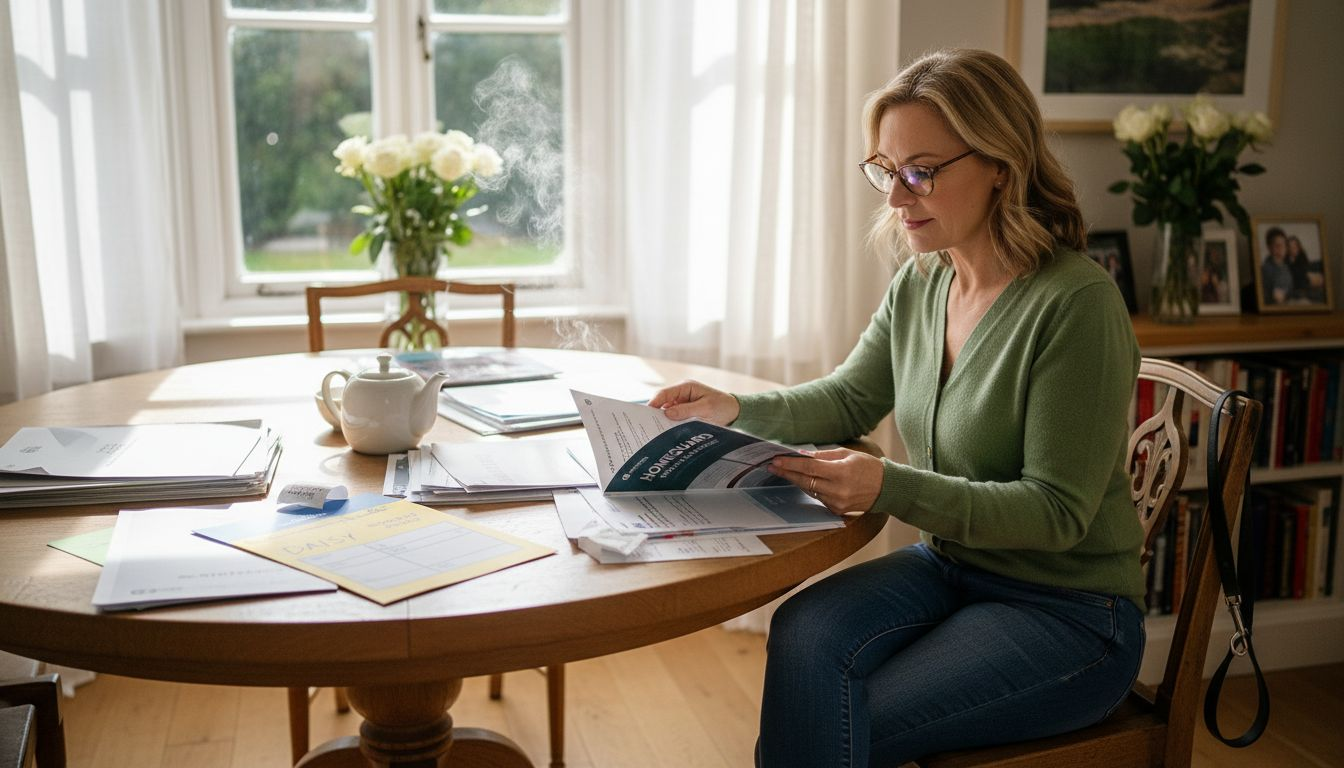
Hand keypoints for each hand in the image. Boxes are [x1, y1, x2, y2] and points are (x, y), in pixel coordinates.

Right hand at [647, 379, 740, 424]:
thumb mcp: (705, 408)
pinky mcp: (685, 412)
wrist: (735, 412)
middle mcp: (682, 394)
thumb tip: (666, 413)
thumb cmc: (723, 406)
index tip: (645, 414)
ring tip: (654, 432)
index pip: (664, 393)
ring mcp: (683, 403)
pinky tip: (666, 433)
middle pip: (663, 402)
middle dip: (655, 413)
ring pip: (667, 411)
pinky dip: (670, 424)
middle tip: (647, 426)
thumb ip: (686, 410)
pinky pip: (674, 417)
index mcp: (686, 387)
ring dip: (663, 420)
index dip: (654, 402)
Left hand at [769, 448, 883, 513]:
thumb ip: (824, 456)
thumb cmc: (868, 467)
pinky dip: (811, 488)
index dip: (791, 464)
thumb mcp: (847, 454)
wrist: (886, 488)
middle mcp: (838, 490)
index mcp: (841, 472)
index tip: (776, 460)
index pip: (809, 467)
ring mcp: (837, 502)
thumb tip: (802, 455)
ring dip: (797, 480)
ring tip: (785, 471)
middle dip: (787, 472)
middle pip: (805, 480)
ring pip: (809, 490)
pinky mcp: (836, 510)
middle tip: (772, 466)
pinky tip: (805, 481)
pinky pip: (818, 497)